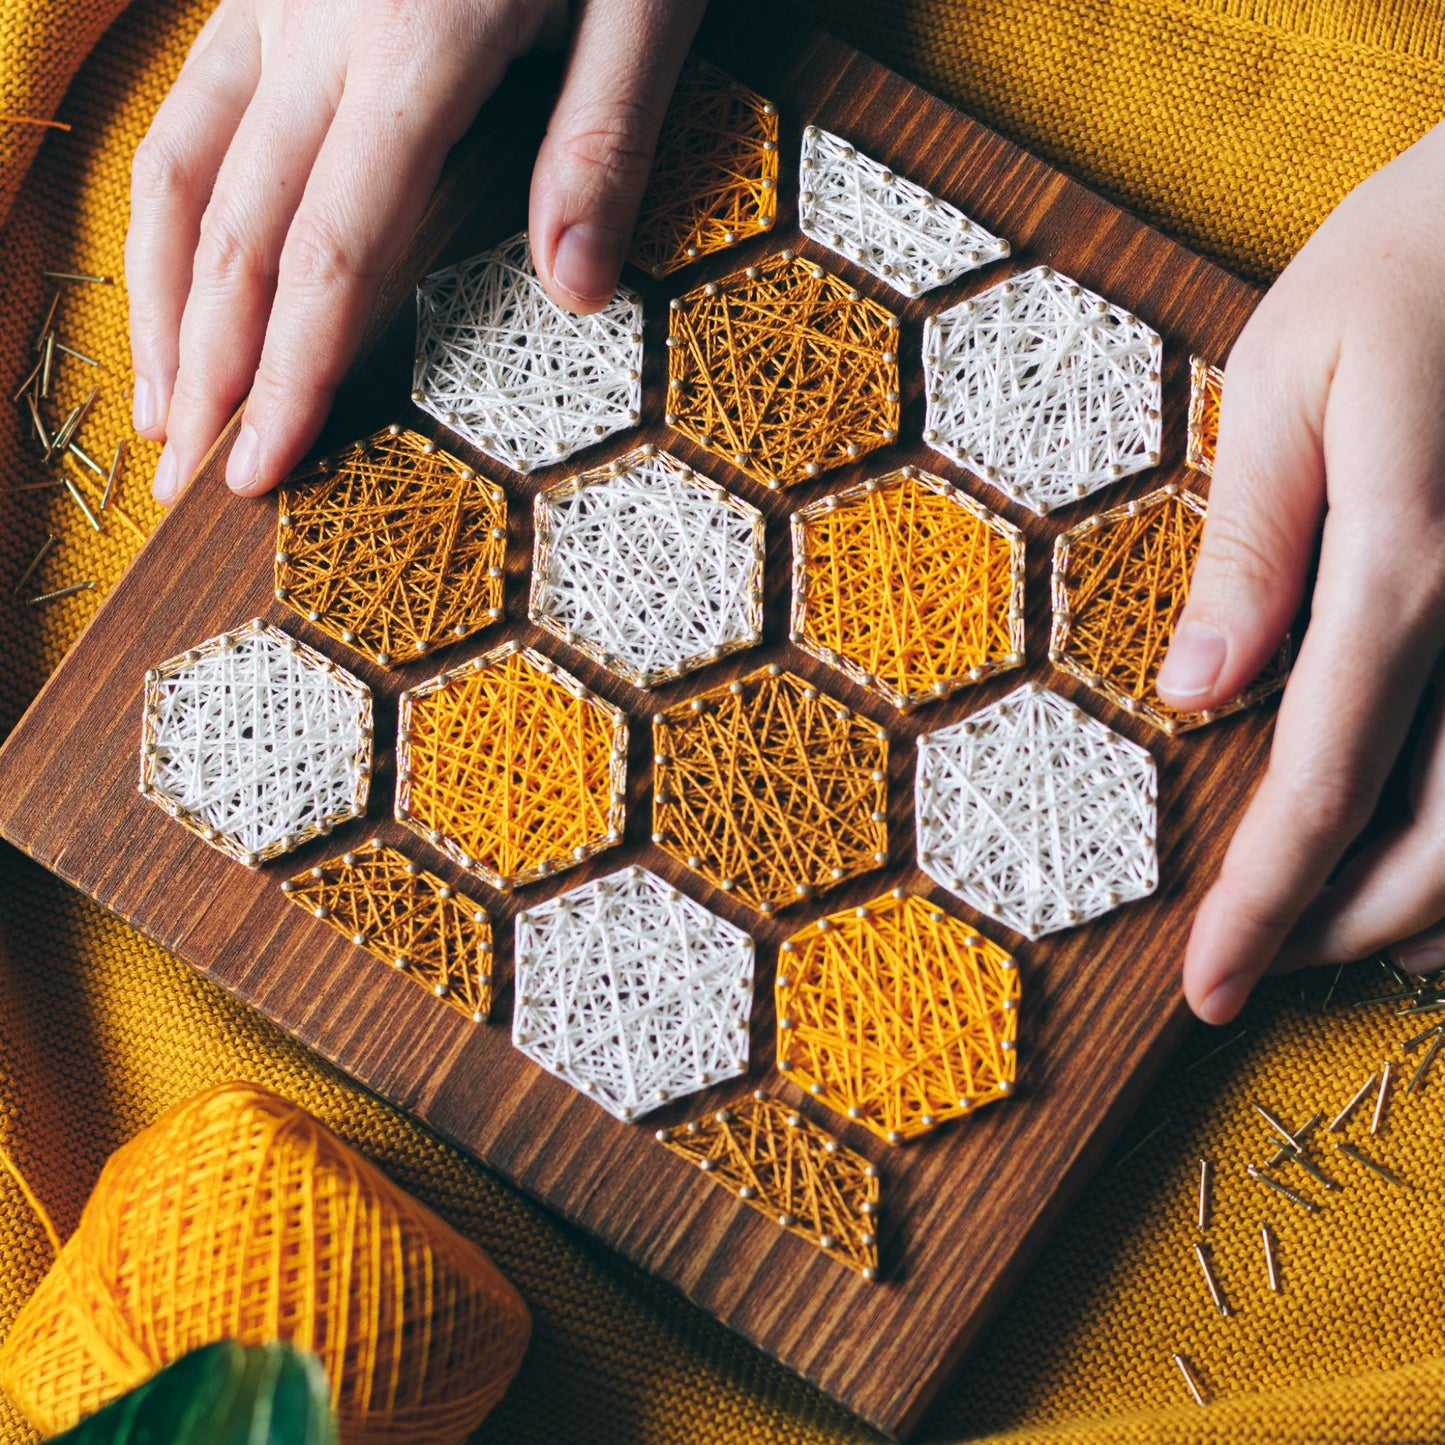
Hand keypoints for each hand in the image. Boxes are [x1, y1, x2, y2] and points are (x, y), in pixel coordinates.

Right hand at [127, 0, 704, 505]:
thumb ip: (601, 139)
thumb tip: (576, 292)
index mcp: (415, 48)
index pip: (332, 255)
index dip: (287, 376)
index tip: (258, 472)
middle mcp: (316, 28)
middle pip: (235, 230)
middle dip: (204, 368)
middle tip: (179, 486)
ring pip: (179, 163)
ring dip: (155, 296)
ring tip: (154, 405)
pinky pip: (188, 101)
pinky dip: (166, 199)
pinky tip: (164, 264)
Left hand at [1155, 119, 1444, 1021]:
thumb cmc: (1408, 272)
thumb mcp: (1291, 381)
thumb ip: (1251, 545)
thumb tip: (1196, 693)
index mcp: (1409, 566)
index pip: (1322, 787)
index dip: (1260, 905)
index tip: (1205, 988)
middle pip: (1440, 848)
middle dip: (1340, 933)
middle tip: (1253, 972)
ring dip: (1427, 914)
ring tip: (1337, 943)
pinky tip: (1433, 870)